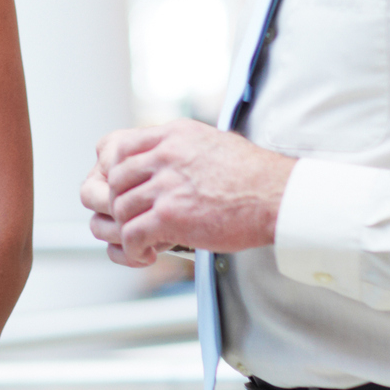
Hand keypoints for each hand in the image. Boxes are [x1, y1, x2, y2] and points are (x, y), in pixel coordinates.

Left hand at [81, 119, 295, 266]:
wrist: (278, 197)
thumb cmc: (254, 175)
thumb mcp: (211, 142)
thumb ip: (180, 147)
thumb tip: (163, 156)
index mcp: (172, 135)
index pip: (118, 146)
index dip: (111, 171)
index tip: (120, 189)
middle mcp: (165, 156)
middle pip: (115, 180)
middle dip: (117, 203)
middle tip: (130, 220)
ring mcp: (167, 186)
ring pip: (120, 209)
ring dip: (125, 230)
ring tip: (140, 241)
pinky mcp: (171, 217)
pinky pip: (133, 234)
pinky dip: (133, 249)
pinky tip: (146, 254)